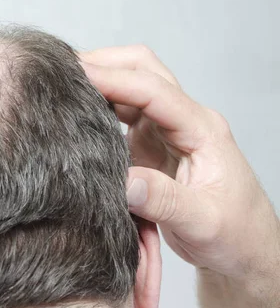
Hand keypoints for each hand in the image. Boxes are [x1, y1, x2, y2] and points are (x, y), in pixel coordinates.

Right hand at [79, 46, 278, 282]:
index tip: (77, 76)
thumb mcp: (204, 223)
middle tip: (63, 70)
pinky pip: (121, 111)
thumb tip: (124, 183)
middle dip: (105, 62)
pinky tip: (77, 111)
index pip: (155, 91)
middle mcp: (183, 121)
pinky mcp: (149, 143)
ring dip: (100, 80)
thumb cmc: (234, 232)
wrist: (244, 245)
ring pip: (131, 86)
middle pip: (144, 70)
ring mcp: (165, 130)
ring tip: (62, 86)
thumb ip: (165, 202)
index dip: (115, 80)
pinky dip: (99, 103)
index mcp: (202, 130)